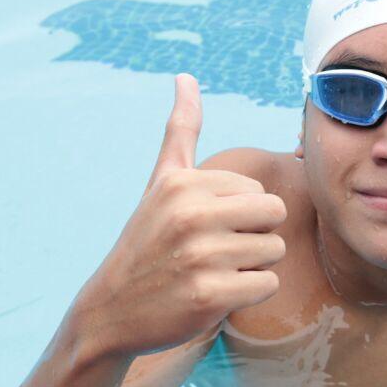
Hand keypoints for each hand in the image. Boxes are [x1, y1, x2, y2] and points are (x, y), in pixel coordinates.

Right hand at [69, 74, 286, 360]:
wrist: (111, 310)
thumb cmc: (148, 240)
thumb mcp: (162, 181)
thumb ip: (181, 129)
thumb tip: (186, 77)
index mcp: (185, 182)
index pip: (259, 190)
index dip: (240, 213)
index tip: (204, 226)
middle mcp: (191, 214)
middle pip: (275, 215)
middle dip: (256, 234)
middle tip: (218, 249)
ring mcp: (200, 256)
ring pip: (275, 251)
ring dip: (252, 266)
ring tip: (213, 271)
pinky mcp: (210, 296)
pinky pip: (267, 285)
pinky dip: (249, 294)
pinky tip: (215, 295)